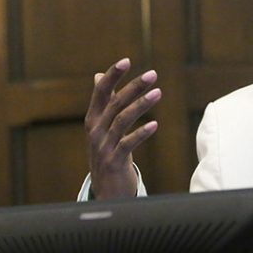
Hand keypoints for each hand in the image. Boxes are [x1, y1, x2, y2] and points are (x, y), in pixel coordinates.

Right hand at [85, 57, 160, 199]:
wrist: (105, 191)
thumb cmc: (107, 152)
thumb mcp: (101, 127)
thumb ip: (102, 102)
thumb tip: (98, 76)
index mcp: (93, 119)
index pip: (100, 92)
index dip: (112, 76)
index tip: (126, 61)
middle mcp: (95, 130)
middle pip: (114, 103)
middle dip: (134, 87)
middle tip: (153, 74)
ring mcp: (103, 146)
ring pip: (122, 120)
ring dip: (141, 105)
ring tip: (159, 93)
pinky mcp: (113, 161)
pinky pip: (127, 144)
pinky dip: (141, 133)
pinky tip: (154, 125)